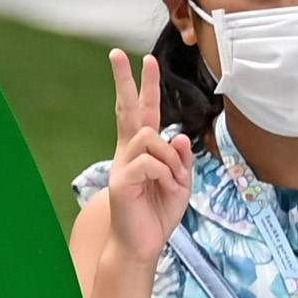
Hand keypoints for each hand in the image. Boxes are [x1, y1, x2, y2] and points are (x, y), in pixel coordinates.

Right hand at [84, 47, 193, 281]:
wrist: (141, 243)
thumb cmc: (158, 213)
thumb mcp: (181, 182)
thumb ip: (181, 158)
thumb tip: (178, 134)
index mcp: (143, 152)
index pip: (144, 113)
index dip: (145, 87)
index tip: (144, 60)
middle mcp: (129, 152)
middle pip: (128, 109)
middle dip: (124, 80)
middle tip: (116, 54)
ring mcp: (123, 165)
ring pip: (153, 139)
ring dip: (172, 160)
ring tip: (173, 181)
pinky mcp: (122, 180)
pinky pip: (153, 163)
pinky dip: (167, 175)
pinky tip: (166, 188)